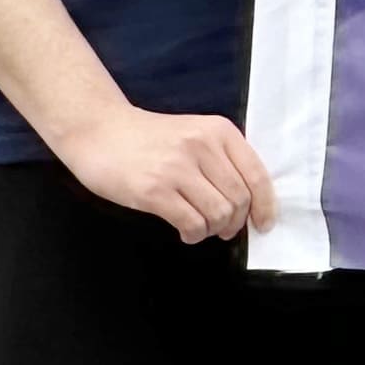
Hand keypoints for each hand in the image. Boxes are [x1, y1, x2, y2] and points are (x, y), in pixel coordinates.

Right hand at [55, 104, 275, 243]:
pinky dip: (195, 234)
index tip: (263, 224)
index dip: (265, 206)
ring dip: (213, 229)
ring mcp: (176, 168)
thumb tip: (249, 200)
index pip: (256, 175)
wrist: (99, 130)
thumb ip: (222, 158)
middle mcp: (201, 146)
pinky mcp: (153, 190)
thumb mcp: (194, 133)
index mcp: (218, 131)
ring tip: (201, 227)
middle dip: (235, 222)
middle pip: (239, 199)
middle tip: (223, 229)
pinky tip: (187, 231)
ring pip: (218, 213)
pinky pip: (191, 223)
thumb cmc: (149, 138)